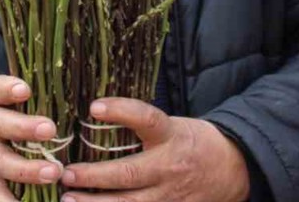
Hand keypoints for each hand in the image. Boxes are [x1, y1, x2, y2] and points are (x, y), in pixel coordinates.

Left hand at [61, 98, 249, 201]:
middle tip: (67, 173)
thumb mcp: (172, 125)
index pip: (146, 119)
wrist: (232, 169)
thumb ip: (142, 126)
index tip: (94, 106)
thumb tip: (94, 115)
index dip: (121, 110)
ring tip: (68, 199)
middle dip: (94, 175)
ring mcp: (169, 195)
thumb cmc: (191, 142)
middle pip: (129, 173)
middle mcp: (169, 166)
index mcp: (171, 136)